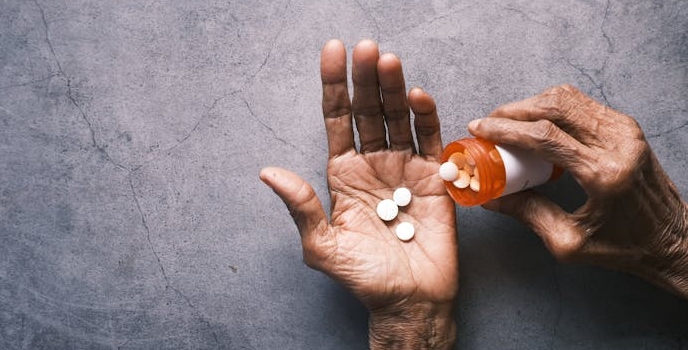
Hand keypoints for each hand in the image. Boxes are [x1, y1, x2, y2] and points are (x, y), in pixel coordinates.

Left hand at [260, 39, 456, 348]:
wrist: (409, 300)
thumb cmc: (363, 277)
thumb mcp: (322, 246)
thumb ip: (300, 206)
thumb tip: (267, 171)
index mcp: (342, 173)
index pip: (337, 119)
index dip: (334, 85)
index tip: (332, 52)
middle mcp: (372, 163)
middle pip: (368, 111)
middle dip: (365, 78)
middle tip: (366, 48)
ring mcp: (404, 167)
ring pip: (398, 118)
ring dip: (393, 88)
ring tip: (388, 61)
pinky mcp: (434, 177)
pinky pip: (430, 139)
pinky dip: (426, 117)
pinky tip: (417, 96)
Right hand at [468, 84, 687, 296]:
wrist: (672, 240)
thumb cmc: (625, 246)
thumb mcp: (569, 242)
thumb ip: (528, 214)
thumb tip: (492, 197)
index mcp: (603, 174)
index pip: (545, 136)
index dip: (505, 128)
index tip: (480, 128)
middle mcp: (618, 144)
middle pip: (554, 106)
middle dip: (514, 110)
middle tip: (489, 122)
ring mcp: (626, 131)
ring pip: (568, 98)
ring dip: (532, 104)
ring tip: (509, 121)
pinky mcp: (627, 128)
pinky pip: (582, 104)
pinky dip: (552, 107)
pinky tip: (536, 122)